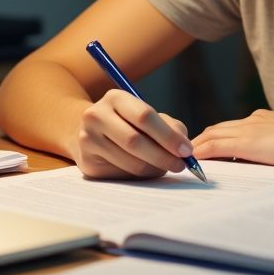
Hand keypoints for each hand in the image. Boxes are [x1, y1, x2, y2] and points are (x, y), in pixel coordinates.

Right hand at [75, 89, 192, 178]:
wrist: (91, 132)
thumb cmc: (129, 123)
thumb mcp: (148, 116)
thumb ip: (170, 127)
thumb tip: (185, 148)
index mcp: (115, 98)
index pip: (144, 116)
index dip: (168, 135)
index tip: (186, 150)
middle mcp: (96, 116)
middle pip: (134, 140)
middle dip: (162, 156)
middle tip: (180, 165)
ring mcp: (88, 139)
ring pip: (129, 161)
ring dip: (153, 168)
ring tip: (165, 168)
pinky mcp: (87, 162)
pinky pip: (121, 174)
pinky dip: (140, 176)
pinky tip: (147, 170)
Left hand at [192, 109, 273, 168]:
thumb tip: (272, 158)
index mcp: (264, 118)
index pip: (233, 127)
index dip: (218, 136)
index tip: (208, 147)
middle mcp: (253, 120)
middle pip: (217, 129)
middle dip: (201, 140)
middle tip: (187, 153)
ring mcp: (248, 130)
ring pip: (211, 136)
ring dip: (196, 147)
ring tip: (184, 159)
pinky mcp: (246, 143)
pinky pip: (214, 147)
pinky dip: (201, 154)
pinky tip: (192, 163)